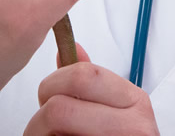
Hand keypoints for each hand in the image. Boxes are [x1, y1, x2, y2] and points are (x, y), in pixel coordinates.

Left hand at [24, 46, 158, 135]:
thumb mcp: (113, 109)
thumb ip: (91, 81)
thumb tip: (71, 48)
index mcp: (134, 101)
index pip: (81, 75)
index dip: (53, 83)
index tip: (50, 95)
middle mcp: (134, 127)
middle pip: (58, 109)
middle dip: (39, 118)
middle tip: (46, 128)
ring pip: (51, 131)